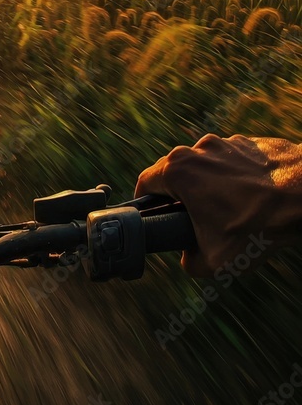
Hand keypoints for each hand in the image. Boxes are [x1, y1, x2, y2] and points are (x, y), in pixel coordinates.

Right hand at [135, 134, 301, 276]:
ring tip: (231, 211)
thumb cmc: (259, 226)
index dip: (146, 203)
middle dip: (180, 195)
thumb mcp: (216, 260)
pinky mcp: (251, 143)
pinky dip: (236, 178)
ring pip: (205, 166)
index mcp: (178, 171)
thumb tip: (188, 258)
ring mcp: (226, 142)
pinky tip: (253, 199)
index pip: (145, 183)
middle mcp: (197, 149)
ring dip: (210, 186)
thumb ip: (188, 262)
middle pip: (174, 172)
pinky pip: (232, 162)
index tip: (155, 216)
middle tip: (196, 220)